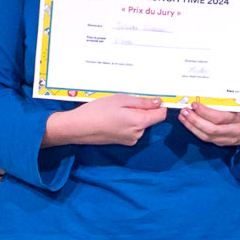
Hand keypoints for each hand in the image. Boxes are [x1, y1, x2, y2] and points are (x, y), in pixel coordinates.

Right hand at [44, 93, 166, 146]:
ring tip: (116, 110)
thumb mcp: (121, 100)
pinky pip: (131, 129)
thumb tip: (158, 102)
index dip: (158, 105)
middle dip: (142, 109)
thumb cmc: (97, 111)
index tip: (151, 98)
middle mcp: (138, 134)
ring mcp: (130, 139)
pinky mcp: (123, 142)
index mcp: (140, 122)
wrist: (78, 128)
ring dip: (132, 115)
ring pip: (140, 123)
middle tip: (124, 102)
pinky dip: (126, 122)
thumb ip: (142, 102)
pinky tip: (113, 118)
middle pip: (150, 118)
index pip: (161, 114)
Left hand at [177, 101, 239, 147]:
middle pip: (211, 129)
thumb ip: (230, 99)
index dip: (205, 112)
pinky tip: (189, 123)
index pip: (220, 117)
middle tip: (185, 111)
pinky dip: (196, 131)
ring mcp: (229, 138)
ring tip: (183, 116)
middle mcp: (234, 130)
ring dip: (192, 126)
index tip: (195, 104)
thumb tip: (209, 90)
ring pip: (207, 136)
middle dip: (195, 120)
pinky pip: (208, 139)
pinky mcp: (224, 143)